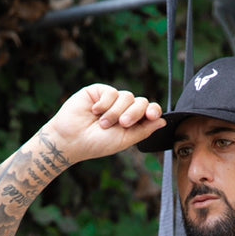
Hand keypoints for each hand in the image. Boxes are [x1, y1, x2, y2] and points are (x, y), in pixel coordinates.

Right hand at [45, 84, 164, 162]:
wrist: (71, 139)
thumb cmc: (96, 144)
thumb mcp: (124, 140)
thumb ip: (143, 130)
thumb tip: (163, 121)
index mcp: (132, 122)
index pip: (149, 111)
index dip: (153, 111)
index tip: (151, 115)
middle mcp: (124, 109)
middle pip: (141, 102)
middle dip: (134, 113)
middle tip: (123, 124)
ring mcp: (112, 99)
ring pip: (127, 96)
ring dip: (116, 112)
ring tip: (102, 123)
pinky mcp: (99, 91)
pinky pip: (111, 92)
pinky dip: (104, 104)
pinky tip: (94, 112)